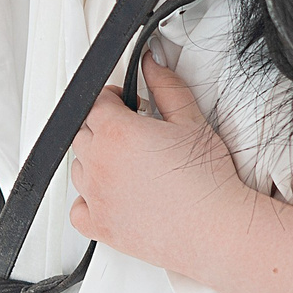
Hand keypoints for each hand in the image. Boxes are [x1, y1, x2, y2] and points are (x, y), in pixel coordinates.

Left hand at [67, 51, 253, 276]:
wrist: (215, 229)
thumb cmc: (207, 180)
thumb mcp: (191, 120)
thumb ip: (166, 86)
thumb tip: (152, 64)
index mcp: (117, 132)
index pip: (94, 101)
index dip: (111, 97)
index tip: (127, 103)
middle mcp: (99, 164)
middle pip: (82, 132)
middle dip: (102, 125)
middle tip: (133, 132)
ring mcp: (96, 197)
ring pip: (78, 168)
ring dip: (95, 160)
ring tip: (128, 164)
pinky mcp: (100, 227)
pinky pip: (77, 209)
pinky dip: (88, 200)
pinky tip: (111, 195)